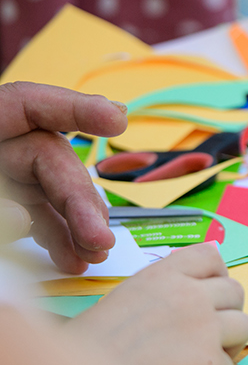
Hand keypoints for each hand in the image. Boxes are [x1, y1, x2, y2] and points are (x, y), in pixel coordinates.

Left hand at [0, 82, 126, 272]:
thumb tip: (22, 219)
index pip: (26, 104)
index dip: (75, 109)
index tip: (118, 121)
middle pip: (50, 159)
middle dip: (81, 198)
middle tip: (100, 236)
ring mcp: (3, 179)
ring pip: (51, 192)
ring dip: (79, 224)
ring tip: (96, 253)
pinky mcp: (6, 206)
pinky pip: (38, 216)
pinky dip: (57, 238)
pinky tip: (72, 259)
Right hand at [67, 244, 247, 364]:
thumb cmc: (92, 347)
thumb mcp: (125, 299)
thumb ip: (162, 291)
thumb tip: (197, 284)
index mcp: (163, 274)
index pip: (210, 256)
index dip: (217, 273)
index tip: (211, 290)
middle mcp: (190, 294)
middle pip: (235, 292)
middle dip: (226, 311)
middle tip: (206, 332)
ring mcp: (205, 327)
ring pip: (244, 326)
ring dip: (229, 342)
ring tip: (199, 357)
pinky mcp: (211, 363)